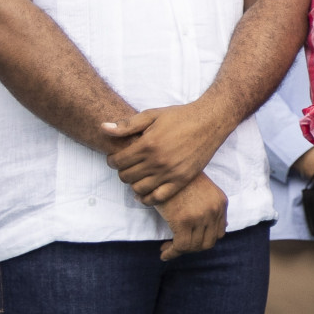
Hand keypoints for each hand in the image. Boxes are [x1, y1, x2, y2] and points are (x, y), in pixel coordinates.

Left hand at [104, 103, 230, 204]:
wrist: (210, 122)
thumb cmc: (180, 116)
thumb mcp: (152, 115)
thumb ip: (127, 124)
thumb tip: (103, 128)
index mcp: (148, 144)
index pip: (118, 161)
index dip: (112, 160)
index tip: (116, 158)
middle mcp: (158, 161)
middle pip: (126, 177)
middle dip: (122, 172)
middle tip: (126, 166)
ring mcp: (171, 172)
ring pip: (139, 189)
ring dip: (133, 184)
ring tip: (137, 176)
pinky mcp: (182, 180)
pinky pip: (159, 197)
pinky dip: (147, 199)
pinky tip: (143, 194)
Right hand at [155, 173, 227, 259]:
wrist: (164, 166)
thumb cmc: (178, 179)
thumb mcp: (201, 191)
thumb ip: (210, 208)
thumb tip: (223, 228)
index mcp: (221, 203)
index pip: (219, 232)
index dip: (204, 240)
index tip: (190, 241)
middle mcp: (214, 210)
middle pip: (208, 242)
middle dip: (193, 248)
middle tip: (177, 247)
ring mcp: (201, 216)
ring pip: (194, 246)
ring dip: (181, 251)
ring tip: (168, 249)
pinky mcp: (184, 220)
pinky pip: (181, 246)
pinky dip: (172, 253)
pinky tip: (164, 253)